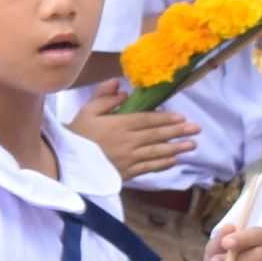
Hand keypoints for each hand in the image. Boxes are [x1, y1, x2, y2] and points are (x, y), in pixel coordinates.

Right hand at [69, 84, 197, 183]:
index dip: (166, 119)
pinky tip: (173, 160)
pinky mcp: (125, 173)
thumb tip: (121, 87)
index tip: (182, 117)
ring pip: (156, 153)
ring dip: (176, 149)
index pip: (148, 120)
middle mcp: (127, 142)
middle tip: (197, 129)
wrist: (64, 164)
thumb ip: (105, 97)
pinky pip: (148, 168)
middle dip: (178, 132)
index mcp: (119, 125)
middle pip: (157, 136)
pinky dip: (162, 164)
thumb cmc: (75, 135)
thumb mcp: (87, 111)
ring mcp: (128, 159)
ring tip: (192, 145)